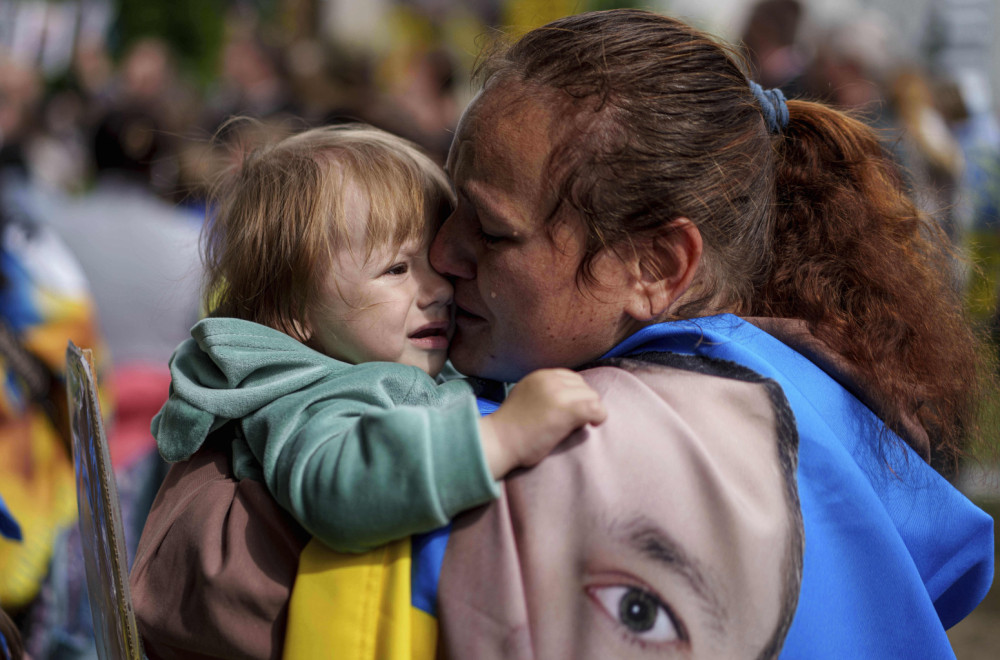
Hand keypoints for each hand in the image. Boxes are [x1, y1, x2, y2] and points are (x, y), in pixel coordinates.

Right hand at [479, 368, 606, 478]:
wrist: (498, 442)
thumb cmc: (510, 429)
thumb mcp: (526, 397)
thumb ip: (544, 392)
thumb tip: (568, 399)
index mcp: (540, 375)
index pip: (571, 378)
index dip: (574, 396)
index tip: (569, 412)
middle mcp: (550, 379)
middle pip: (583, 387)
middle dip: (583, 403)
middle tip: (574, 422)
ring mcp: (559, 393)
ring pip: (592, 397)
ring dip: (589, 411)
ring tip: (577, 426)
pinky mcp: (568, 409)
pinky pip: (597, 409)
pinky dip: (598, 418)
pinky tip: (591, 425)